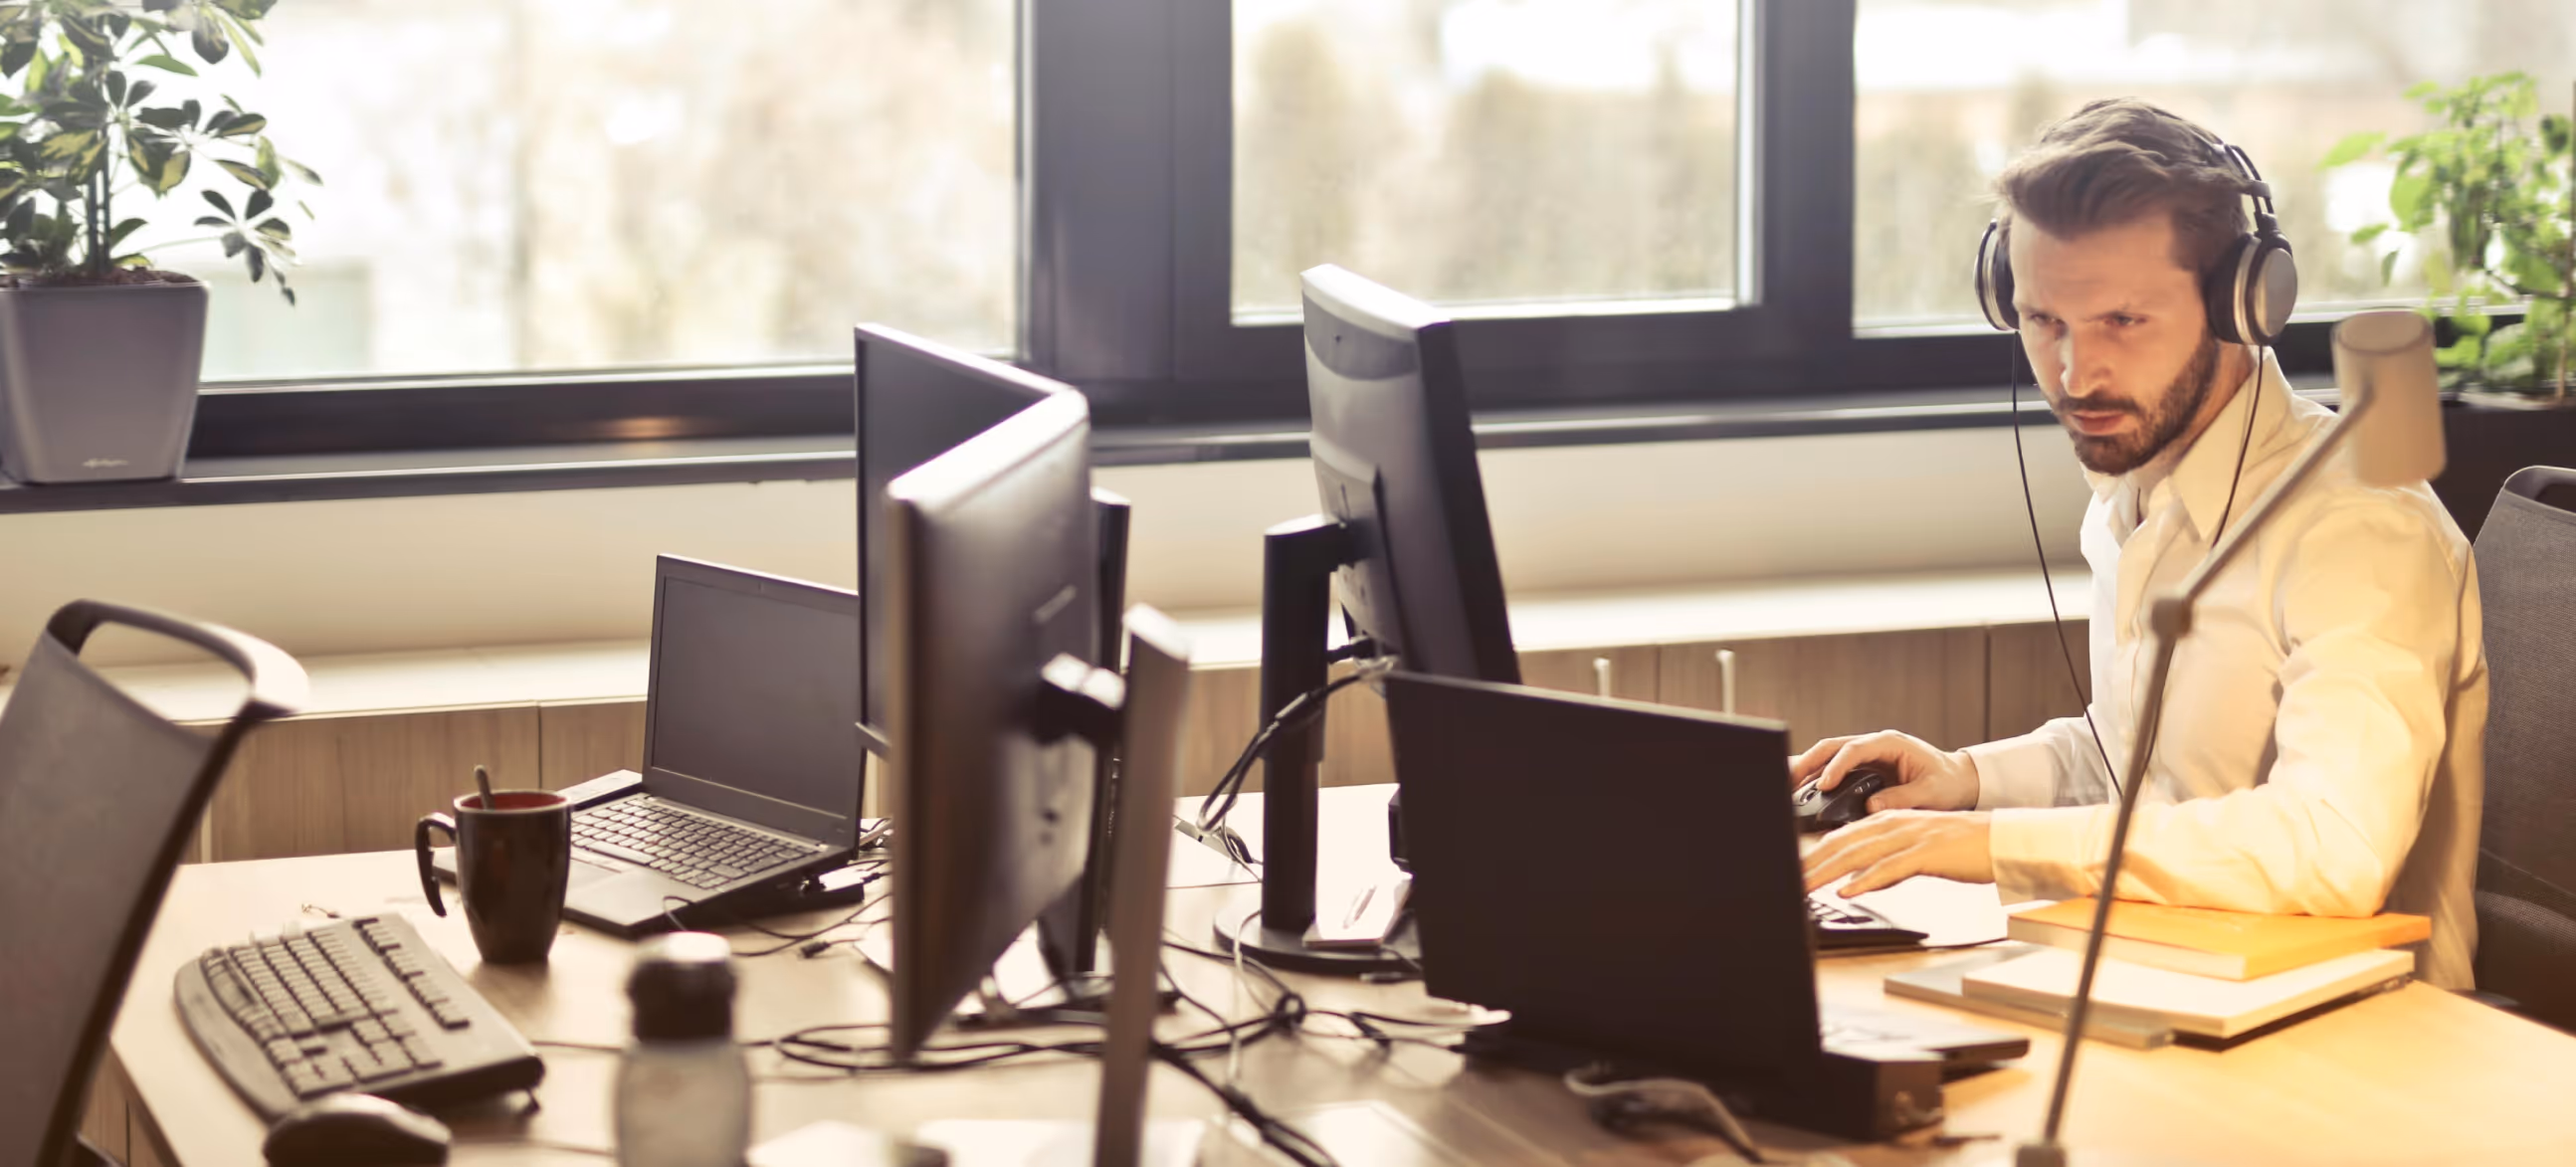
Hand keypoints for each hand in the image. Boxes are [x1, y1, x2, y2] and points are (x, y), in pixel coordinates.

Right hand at [1789, 730, 1979, 813]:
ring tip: (1786, 786)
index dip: (1836, 766)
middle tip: (1787, 781)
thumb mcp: (1930, 793)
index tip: (1824, 786)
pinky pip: (1833, 769)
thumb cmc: (1947, 783)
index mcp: (1890, 743)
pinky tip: (1802, 791)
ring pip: (1827, 756)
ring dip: (1807, 769)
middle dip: (1807, 762)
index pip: (1854, 749)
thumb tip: (1870, 807)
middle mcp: (1874, 745)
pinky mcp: (1862, 768)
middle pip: (1831, 747)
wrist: (1958, 780)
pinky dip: (1816, 778)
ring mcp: (1866, 755)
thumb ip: (1902, 798)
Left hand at [1802, 811, 1994, 895]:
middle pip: (1842, 844)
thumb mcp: (1916, 853)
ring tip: (1803, 888)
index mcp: (1889, 821)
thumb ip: (1887, 863)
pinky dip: (1867, 879)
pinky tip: (1848, 890)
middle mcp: (1894, 824)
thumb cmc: (1963, 849)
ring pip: (1859, 854)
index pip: (1840, 838)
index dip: (1812, 855)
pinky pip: (1891, 867)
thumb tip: (1858, 881)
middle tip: (1786, 881)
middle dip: (1810, 864)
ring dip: (1827, 872)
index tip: (1792, 871)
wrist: (2003, 840)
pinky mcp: (1927, 853)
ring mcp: (1910, 837)